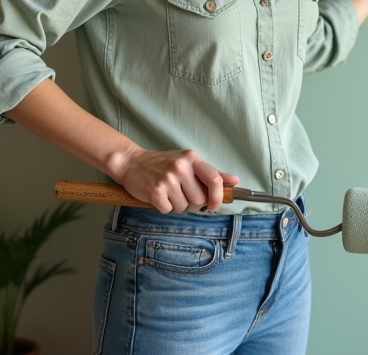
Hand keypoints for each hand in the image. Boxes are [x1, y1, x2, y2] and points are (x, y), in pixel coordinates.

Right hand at [111, 147, 239, 213]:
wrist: (132, 163)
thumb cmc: (163, 164)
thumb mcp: (189, 163)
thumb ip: (212, 173)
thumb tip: (235, 181)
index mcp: (192, 158)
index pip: (215, 179)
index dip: (218, 197)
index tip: (213, 205)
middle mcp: (180, 166)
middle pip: (199, 200)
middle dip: (192, 203)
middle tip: (181, 195)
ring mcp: (167, 179)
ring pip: (184, 207)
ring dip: (178, 206)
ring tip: (169, 194)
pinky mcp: (155, 191)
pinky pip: (169, 210)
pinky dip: (165, 208)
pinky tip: (159, 197)